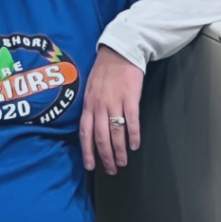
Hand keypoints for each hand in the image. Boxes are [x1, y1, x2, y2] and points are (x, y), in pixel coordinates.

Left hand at [80, 45, 143, 174]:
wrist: (120, 51)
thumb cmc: (105, 69)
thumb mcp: (90, 87)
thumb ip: (91, 106)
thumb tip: (92, 126)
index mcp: (88, 104)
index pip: (85, 133)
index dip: (88, 152)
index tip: (91, 166)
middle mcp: (99, 105)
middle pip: (101, 138)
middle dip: (106, 157)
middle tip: (112, 170)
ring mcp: (115, 102)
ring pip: (116, 133)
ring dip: (119, 151)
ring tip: (123, 162)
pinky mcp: (130, 98)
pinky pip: (132, 122)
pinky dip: (133, 136)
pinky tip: (135, 145)